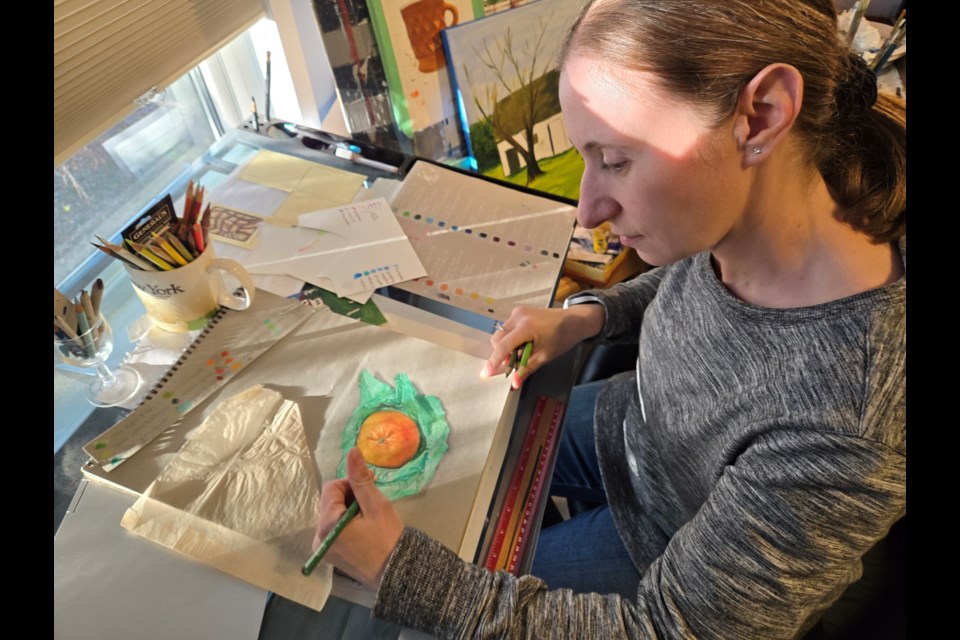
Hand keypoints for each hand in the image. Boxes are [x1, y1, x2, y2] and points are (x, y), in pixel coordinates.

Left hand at [313, 447, 404, 590]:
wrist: (395, 574)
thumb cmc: (388, 538)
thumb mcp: (376, 505)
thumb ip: (361, 478)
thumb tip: (352, 451)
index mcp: (327, 524)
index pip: (331, 488)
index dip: (350, 484)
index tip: (369, 489)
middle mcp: (318, 537)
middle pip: (330, 502)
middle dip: (349, 498)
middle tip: (371, 505)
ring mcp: (321, 549)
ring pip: (331, 514)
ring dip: (348, 511)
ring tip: (368, 519)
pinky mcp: (327, 556)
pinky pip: (332, 530)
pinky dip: (345, 524)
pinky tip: (363, 531)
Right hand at [481, 304, 604, 388]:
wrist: (575, 320)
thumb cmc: (562, 338)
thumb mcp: (545, 356)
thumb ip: (527, 368)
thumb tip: (514, 383)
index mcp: (525, 327)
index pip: (503, 346)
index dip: (493, 361)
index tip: (485, 374)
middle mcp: (518, 316)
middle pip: (498, 339)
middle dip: (501, 353)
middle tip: (514, 363)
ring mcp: (518, 312)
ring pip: (502, 333)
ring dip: (507, 346)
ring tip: (523, 352)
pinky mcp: (519, 311)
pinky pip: (508, 328)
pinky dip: (512, 338)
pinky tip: (524, 343)